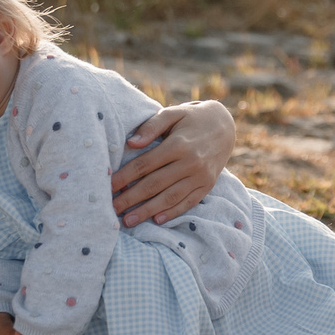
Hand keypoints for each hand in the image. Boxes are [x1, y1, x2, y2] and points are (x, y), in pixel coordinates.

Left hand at [114, 100, 233, 226]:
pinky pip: (188, 203)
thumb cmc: (192, 118)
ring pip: (170, 198)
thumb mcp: (172, 113)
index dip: (124, 177)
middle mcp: (191, 163)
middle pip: (154, 184)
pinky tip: (156, 220)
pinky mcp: (208, 185)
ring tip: (129, 220)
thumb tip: (130, 143)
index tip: (108, 186)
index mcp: (178, 145)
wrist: (226, 125)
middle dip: (131, 198)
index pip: (145, 165)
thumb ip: (151, 126)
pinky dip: (172, 213)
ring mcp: (201, 176)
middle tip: (112, 209)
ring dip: (148, 211)